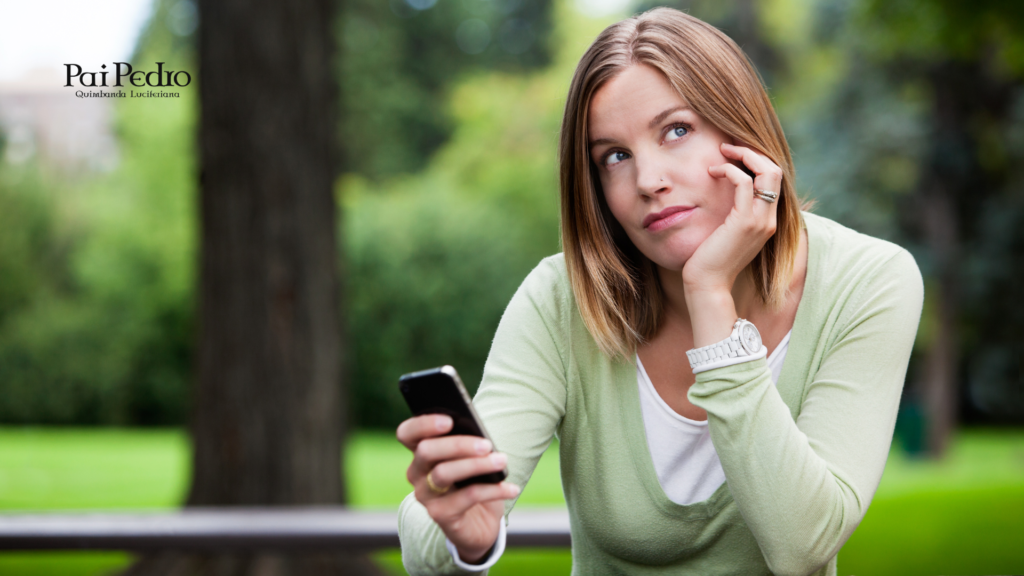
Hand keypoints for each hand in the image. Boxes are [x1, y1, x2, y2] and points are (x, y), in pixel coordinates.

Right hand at [397, 414, 520, 562]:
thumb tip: (480, 435)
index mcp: (421, 452)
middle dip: (457, 444)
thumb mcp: (471, 459)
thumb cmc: (473, 481)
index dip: (423, 424)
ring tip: (501, 461)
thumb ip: (468, 444)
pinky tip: (510, 488)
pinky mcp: (440, 515)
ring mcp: (426, 495)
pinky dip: (492, 490)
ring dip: (476, 465)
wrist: (479, 523)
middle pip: (425, 450)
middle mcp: (417, 473)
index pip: (407, 433)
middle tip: (486, 444)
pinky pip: (467, 497)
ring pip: (443, 473)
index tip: (449, 421)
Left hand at [683, 142, 780, 292]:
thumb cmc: (710, 260)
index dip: (757, 160)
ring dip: (743, 155)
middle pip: (776, 171)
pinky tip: (713, 171)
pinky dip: (730, 170)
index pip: (773, 180)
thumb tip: (723, 193)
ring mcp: (760, 221)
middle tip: (728, 145)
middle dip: (753, 152)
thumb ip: (733, 215)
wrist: (708, 285)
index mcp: (767, 221)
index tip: (735, 153)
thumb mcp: (726, 233)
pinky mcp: (744, 222)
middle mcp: (769, 219)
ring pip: (767, 172)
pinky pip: (745, 183)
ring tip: (721, 151)